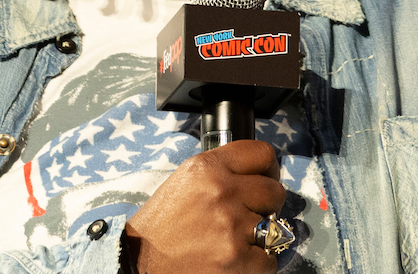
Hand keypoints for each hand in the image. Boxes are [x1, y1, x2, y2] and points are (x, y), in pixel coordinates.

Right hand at [123, 140, 284, 272]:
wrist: (141, 261)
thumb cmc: (162, 225)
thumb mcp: (185, 181)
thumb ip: (219, 171)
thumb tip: (255, 174)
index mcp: (207, 167)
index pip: (261, 154)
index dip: (269, 168)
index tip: (267, 178)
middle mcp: (221, 191)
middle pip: (275, 190)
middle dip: (267, 205)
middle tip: (250, 214)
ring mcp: (231, 225)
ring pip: (276, 226)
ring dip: (261, 236)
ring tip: (236, 239)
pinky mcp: (236, 257)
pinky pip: (270, 259)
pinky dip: (257, 263)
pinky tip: (236, 258)